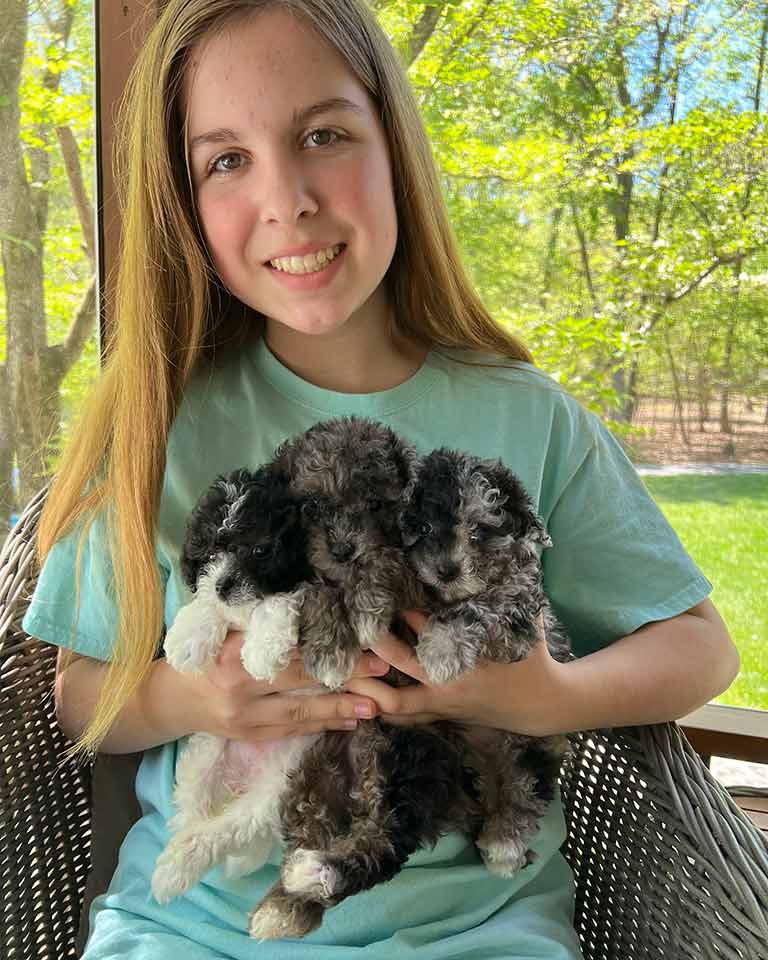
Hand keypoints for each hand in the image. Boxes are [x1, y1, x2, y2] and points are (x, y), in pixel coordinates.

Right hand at [192, 629, 389, 741]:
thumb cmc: (205, 655)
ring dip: (340, 709)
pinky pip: (292, 731)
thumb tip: (314, 612)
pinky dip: (322, 726)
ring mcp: (244, 718)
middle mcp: (238, 689)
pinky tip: (349, 721)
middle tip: (382, 669)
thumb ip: (262, 625)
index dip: (326, 648)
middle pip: (299, 682)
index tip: (362, 643)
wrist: (173, 700)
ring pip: (300, 714)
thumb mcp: (225, 632)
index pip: (287, 651)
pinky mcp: (249, 737)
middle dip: (344, 677)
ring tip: (375, 705)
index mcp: (232, 654)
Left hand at [344, 610, 569, 736]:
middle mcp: (447, 683)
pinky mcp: (440, 715)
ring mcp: (440, 704)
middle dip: (375, 644)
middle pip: (399, 664)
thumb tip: (510, 554)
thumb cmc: (534, 659)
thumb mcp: (525, 624)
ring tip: (345, 664)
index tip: (386, 593)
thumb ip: (513, 594)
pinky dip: (382, 706)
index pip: (426, 631)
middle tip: (354, 623)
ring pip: (393, 702)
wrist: (544, 706)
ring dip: (369, 684)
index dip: (405, 611)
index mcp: (466, 659)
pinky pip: (403, 717)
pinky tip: (362, 692)